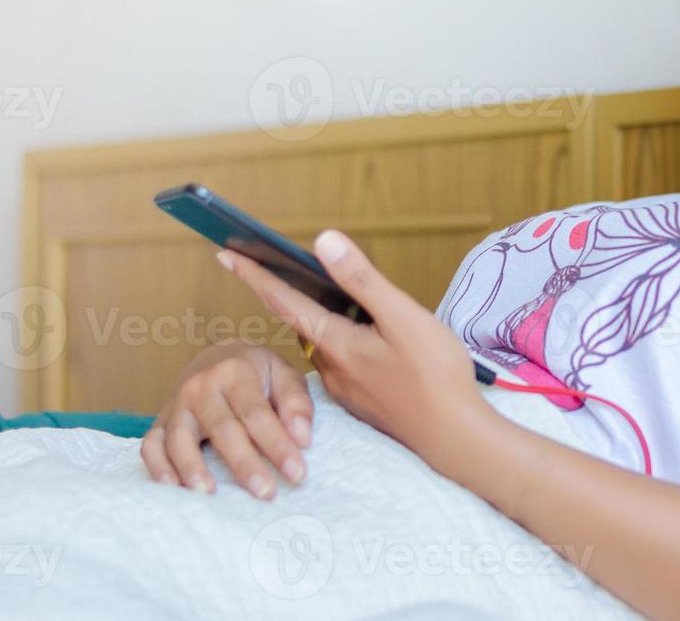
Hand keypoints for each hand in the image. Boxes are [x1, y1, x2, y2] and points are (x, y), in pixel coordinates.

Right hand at [140, 341, 312, 498]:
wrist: (219, 356)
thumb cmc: (258, 373)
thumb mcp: (285, 374)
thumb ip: (296, 403)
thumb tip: (302, 438)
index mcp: (236, 372)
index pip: (256, 413)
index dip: (277, 445)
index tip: (297, 473)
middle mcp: (201, 386)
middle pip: (222, 428)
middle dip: (244, 464)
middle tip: (265, 493)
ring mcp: (176, 404)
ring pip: (179, 438)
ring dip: (192, 468)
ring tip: (210, 495)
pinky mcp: (161, 421)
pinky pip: (151, 445)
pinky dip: (158, 467)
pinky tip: (173, 488)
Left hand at [218, 229, 489, 472]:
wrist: (453, 438)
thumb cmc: (434, 375)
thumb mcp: (403, 317)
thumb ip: (362, 279)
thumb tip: (323, 241)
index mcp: (336, 342)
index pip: (283, 301)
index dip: (254, 275)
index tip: (225, 254)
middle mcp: (331, 367)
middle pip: (305, 322)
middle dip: (299, 295)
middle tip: (299, 268)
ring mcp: (346, 388)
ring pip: (327, 344)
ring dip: (329, 322)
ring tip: (351, 302)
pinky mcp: (362, 401)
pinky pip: (344, 363)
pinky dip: (348, 344)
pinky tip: (377, 343)